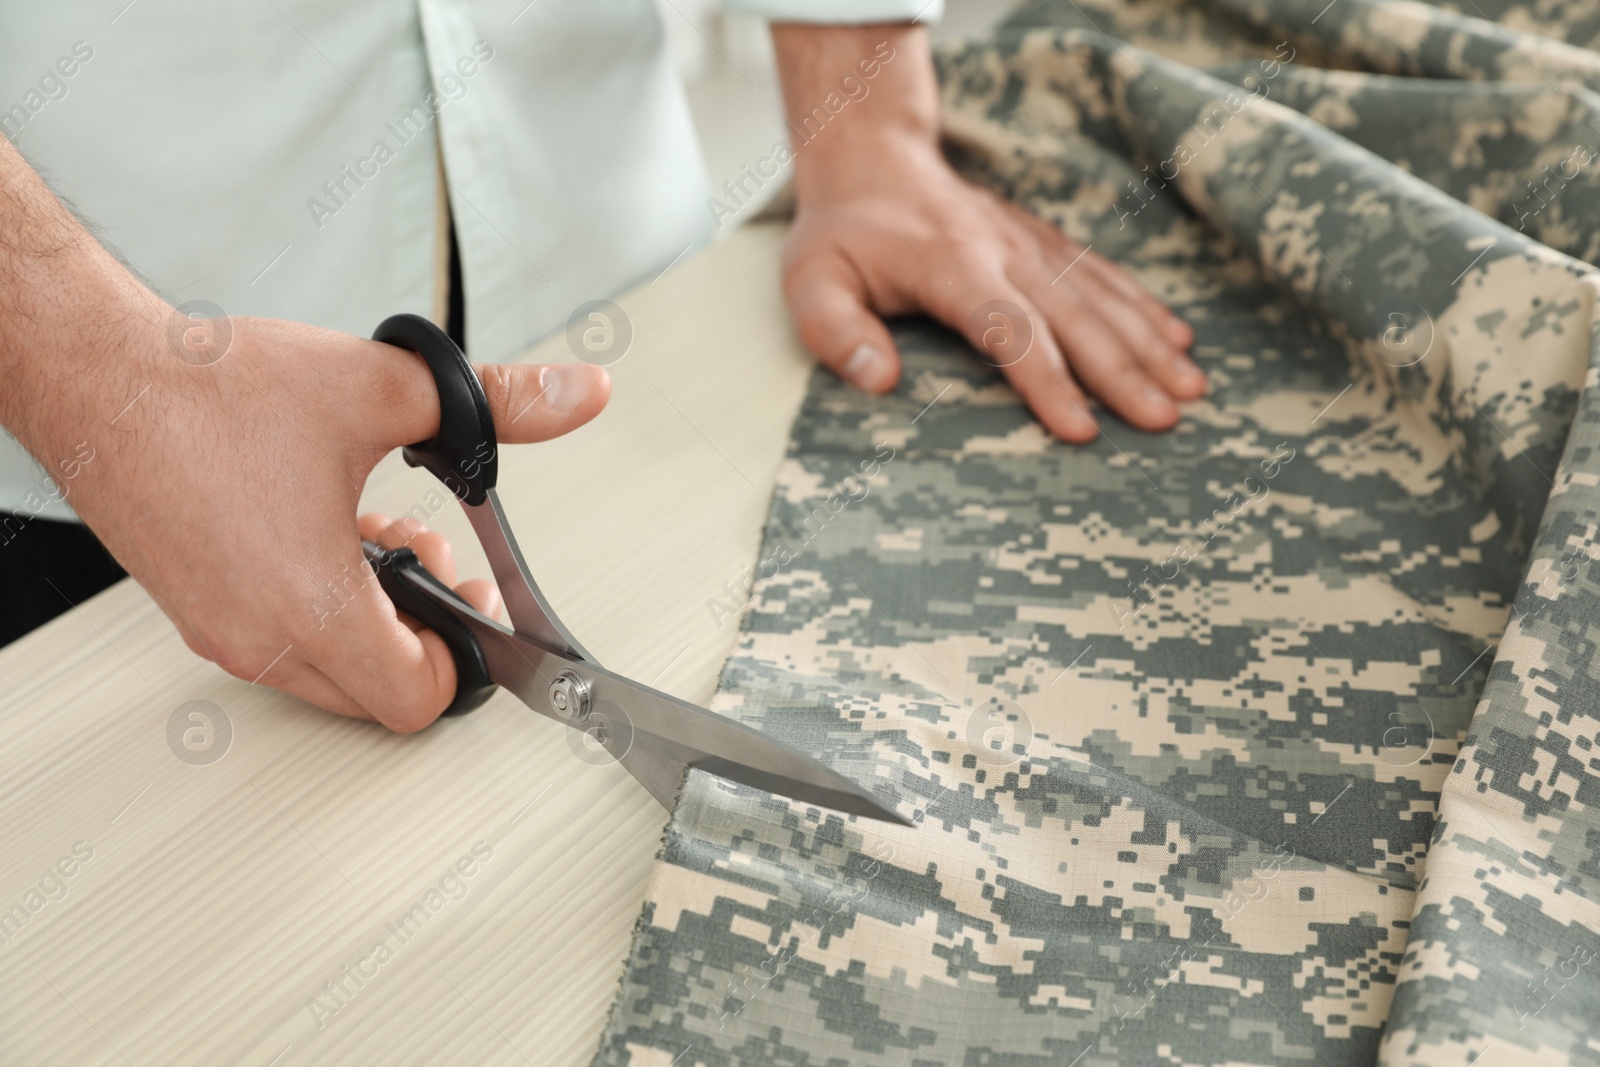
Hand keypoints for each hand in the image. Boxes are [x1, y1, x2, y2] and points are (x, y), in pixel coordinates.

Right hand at [0, 137, 610, 732]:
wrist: (96, 374)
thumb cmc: (208, 389)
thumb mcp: (383, 388)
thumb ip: (495, 404)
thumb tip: (576, 397)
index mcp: (311, 605)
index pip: (415, 699)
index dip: (466, 660)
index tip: (475, 601)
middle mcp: (259, 638)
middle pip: (378, 695)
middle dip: (424, 630)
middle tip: (429, 554)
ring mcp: (220, 632)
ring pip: (329, 673)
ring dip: (374, 617)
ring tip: (378, 532)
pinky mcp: (196, 612)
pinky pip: (280, 645)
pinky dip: (322, 607)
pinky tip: (327, 529)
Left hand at [771, 23, 1203, 441]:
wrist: (874, 159)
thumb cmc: (841, 234)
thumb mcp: (809, 280)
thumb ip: (834, 331)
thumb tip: (877, 381)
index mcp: (952, 267)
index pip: (1008, 330)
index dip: (1047, 380)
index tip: (1081, 430)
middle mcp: (1006, 253)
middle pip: (1075, 318)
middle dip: (1124, 372)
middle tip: (1166, 420)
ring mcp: (1033, 245)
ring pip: (1102, 297)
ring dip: (1149, 344)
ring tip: (1192, 390)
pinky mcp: (1047, 243)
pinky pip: (1105, 276)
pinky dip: (1145, 308)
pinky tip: (1180, 341)